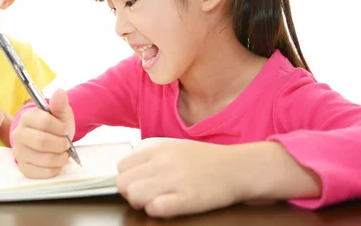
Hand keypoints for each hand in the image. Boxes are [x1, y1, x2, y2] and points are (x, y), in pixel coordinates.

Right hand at [11, 88, 74, 178]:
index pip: (44, 122)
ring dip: (59, 158)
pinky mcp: (22, 166)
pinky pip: (39, 173)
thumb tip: (60, 92)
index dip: (60, 128)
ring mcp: (19, 151)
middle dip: (60, 144)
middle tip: (66, 144)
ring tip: (63, 154)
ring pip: (42, 158)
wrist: (49, 138)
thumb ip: (60, 105)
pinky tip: (56, 163)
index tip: (65, 130)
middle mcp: (19, 134)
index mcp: (27, 117)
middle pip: (42, 142)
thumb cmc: (55, 126)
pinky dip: (52, 169)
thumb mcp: (60, 114)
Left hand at [116, 140, 245, 218]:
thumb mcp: (175, 149)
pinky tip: (167, 206)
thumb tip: (132, 173)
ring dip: (141, 203)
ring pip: (135, 195)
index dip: (127, 179)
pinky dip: (156, 210)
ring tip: (156, 202)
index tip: (138, 184)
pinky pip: (156, 208)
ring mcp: (175, 180)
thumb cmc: (207, 161)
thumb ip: (153, 158)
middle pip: (123, 183)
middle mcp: (163, 163)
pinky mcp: (188, 198)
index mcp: (159, 150)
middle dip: (130, 194)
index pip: (122, 167)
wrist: (238, 167)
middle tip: (146, 197)